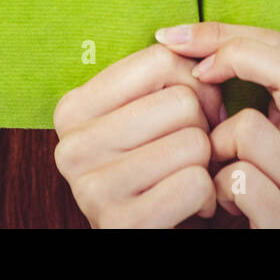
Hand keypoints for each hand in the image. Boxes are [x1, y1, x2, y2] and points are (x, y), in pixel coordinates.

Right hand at [53, 42, 224, 227]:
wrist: (141, 232)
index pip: (160, 60)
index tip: (196, 110)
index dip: (196, 83)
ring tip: (187, 177)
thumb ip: (165, 75)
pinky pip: (196, 184)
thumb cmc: (154, 167)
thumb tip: (206, 47)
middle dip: (204, 127)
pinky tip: (190, 206)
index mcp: (72, 108)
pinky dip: (208, 196)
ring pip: (194, 143)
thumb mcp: (143, 114)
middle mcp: (71, 147)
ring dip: (207, 164)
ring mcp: (91, 188)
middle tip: (192, 151)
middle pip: (181, 102)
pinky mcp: (121, 224)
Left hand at [155, 21, 279, 227]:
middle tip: (197, 76)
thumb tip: (174, 39)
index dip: (227, 33)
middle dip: (237, 62)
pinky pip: (241, 181)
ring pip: (252, 129)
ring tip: (215, 168)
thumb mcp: (228, 136)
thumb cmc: (224, 190)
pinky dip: (217, 188)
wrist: (244, 250)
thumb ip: (225, 92)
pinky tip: (220, 202)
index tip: (175, 38)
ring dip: (217, 146)